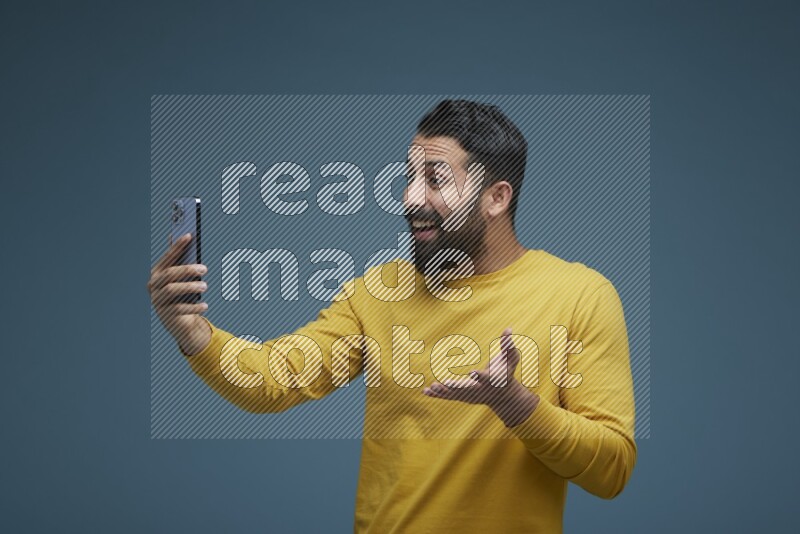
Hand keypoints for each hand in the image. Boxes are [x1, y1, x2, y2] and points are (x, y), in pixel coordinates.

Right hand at [147, 233, 210, 354]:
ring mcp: (157, 299)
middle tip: (205, 268)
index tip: (189, 235)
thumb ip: (182, 259)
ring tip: (205, 286)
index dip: (177, 246)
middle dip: (187, 269)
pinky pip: (179, 308)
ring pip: (171, 290)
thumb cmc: (183, 292)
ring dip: (190, 287)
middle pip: (169, 274)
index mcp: (157, 272)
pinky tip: (205, 305)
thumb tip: (183, 235)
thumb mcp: (183, 277)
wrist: (179, 320)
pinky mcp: (165, 314)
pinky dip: (193, 306)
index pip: (168, 257)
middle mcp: (153, 285)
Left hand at [422, 327, 539, 426]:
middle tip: (446, 383)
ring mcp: (470, 395)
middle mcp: (480, 389)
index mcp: (491, 380)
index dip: (479, 375)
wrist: (503, 396)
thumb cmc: (506, 373)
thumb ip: (508, 345)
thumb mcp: (511, 359)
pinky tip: (425, 391)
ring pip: (455, 394)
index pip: (485, 378)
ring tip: (432, 386)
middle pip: (467, 389)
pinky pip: (448, 396)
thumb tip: (509, 328)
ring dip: (443, 392)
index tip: (472, 372)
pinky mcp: (462, 397)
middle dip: (456, 387)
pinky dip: (437, 395)